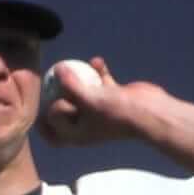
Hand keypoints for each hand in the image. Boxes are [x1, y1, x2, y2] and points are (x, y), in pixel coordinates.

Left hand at [38, 56, 154, 148]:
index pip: (51, 130)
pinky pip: (100, 82)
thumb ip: (70, 85)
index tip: (45, 100)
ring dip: (78, 79)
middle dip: (58, 95)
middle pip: (65, 109)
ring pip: (82, 93)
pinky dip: (98, 72)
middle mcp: (85, 123)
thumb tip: (57, 68)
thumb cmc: (115, 113)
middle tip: (52, 79)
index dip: (45, 117)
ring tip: (74, 66)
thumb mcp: (87, 100)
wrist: (149, 112)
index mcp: (76, 134)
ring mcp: (99, 110)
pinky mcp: (112, 97)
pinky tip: (96, 60)